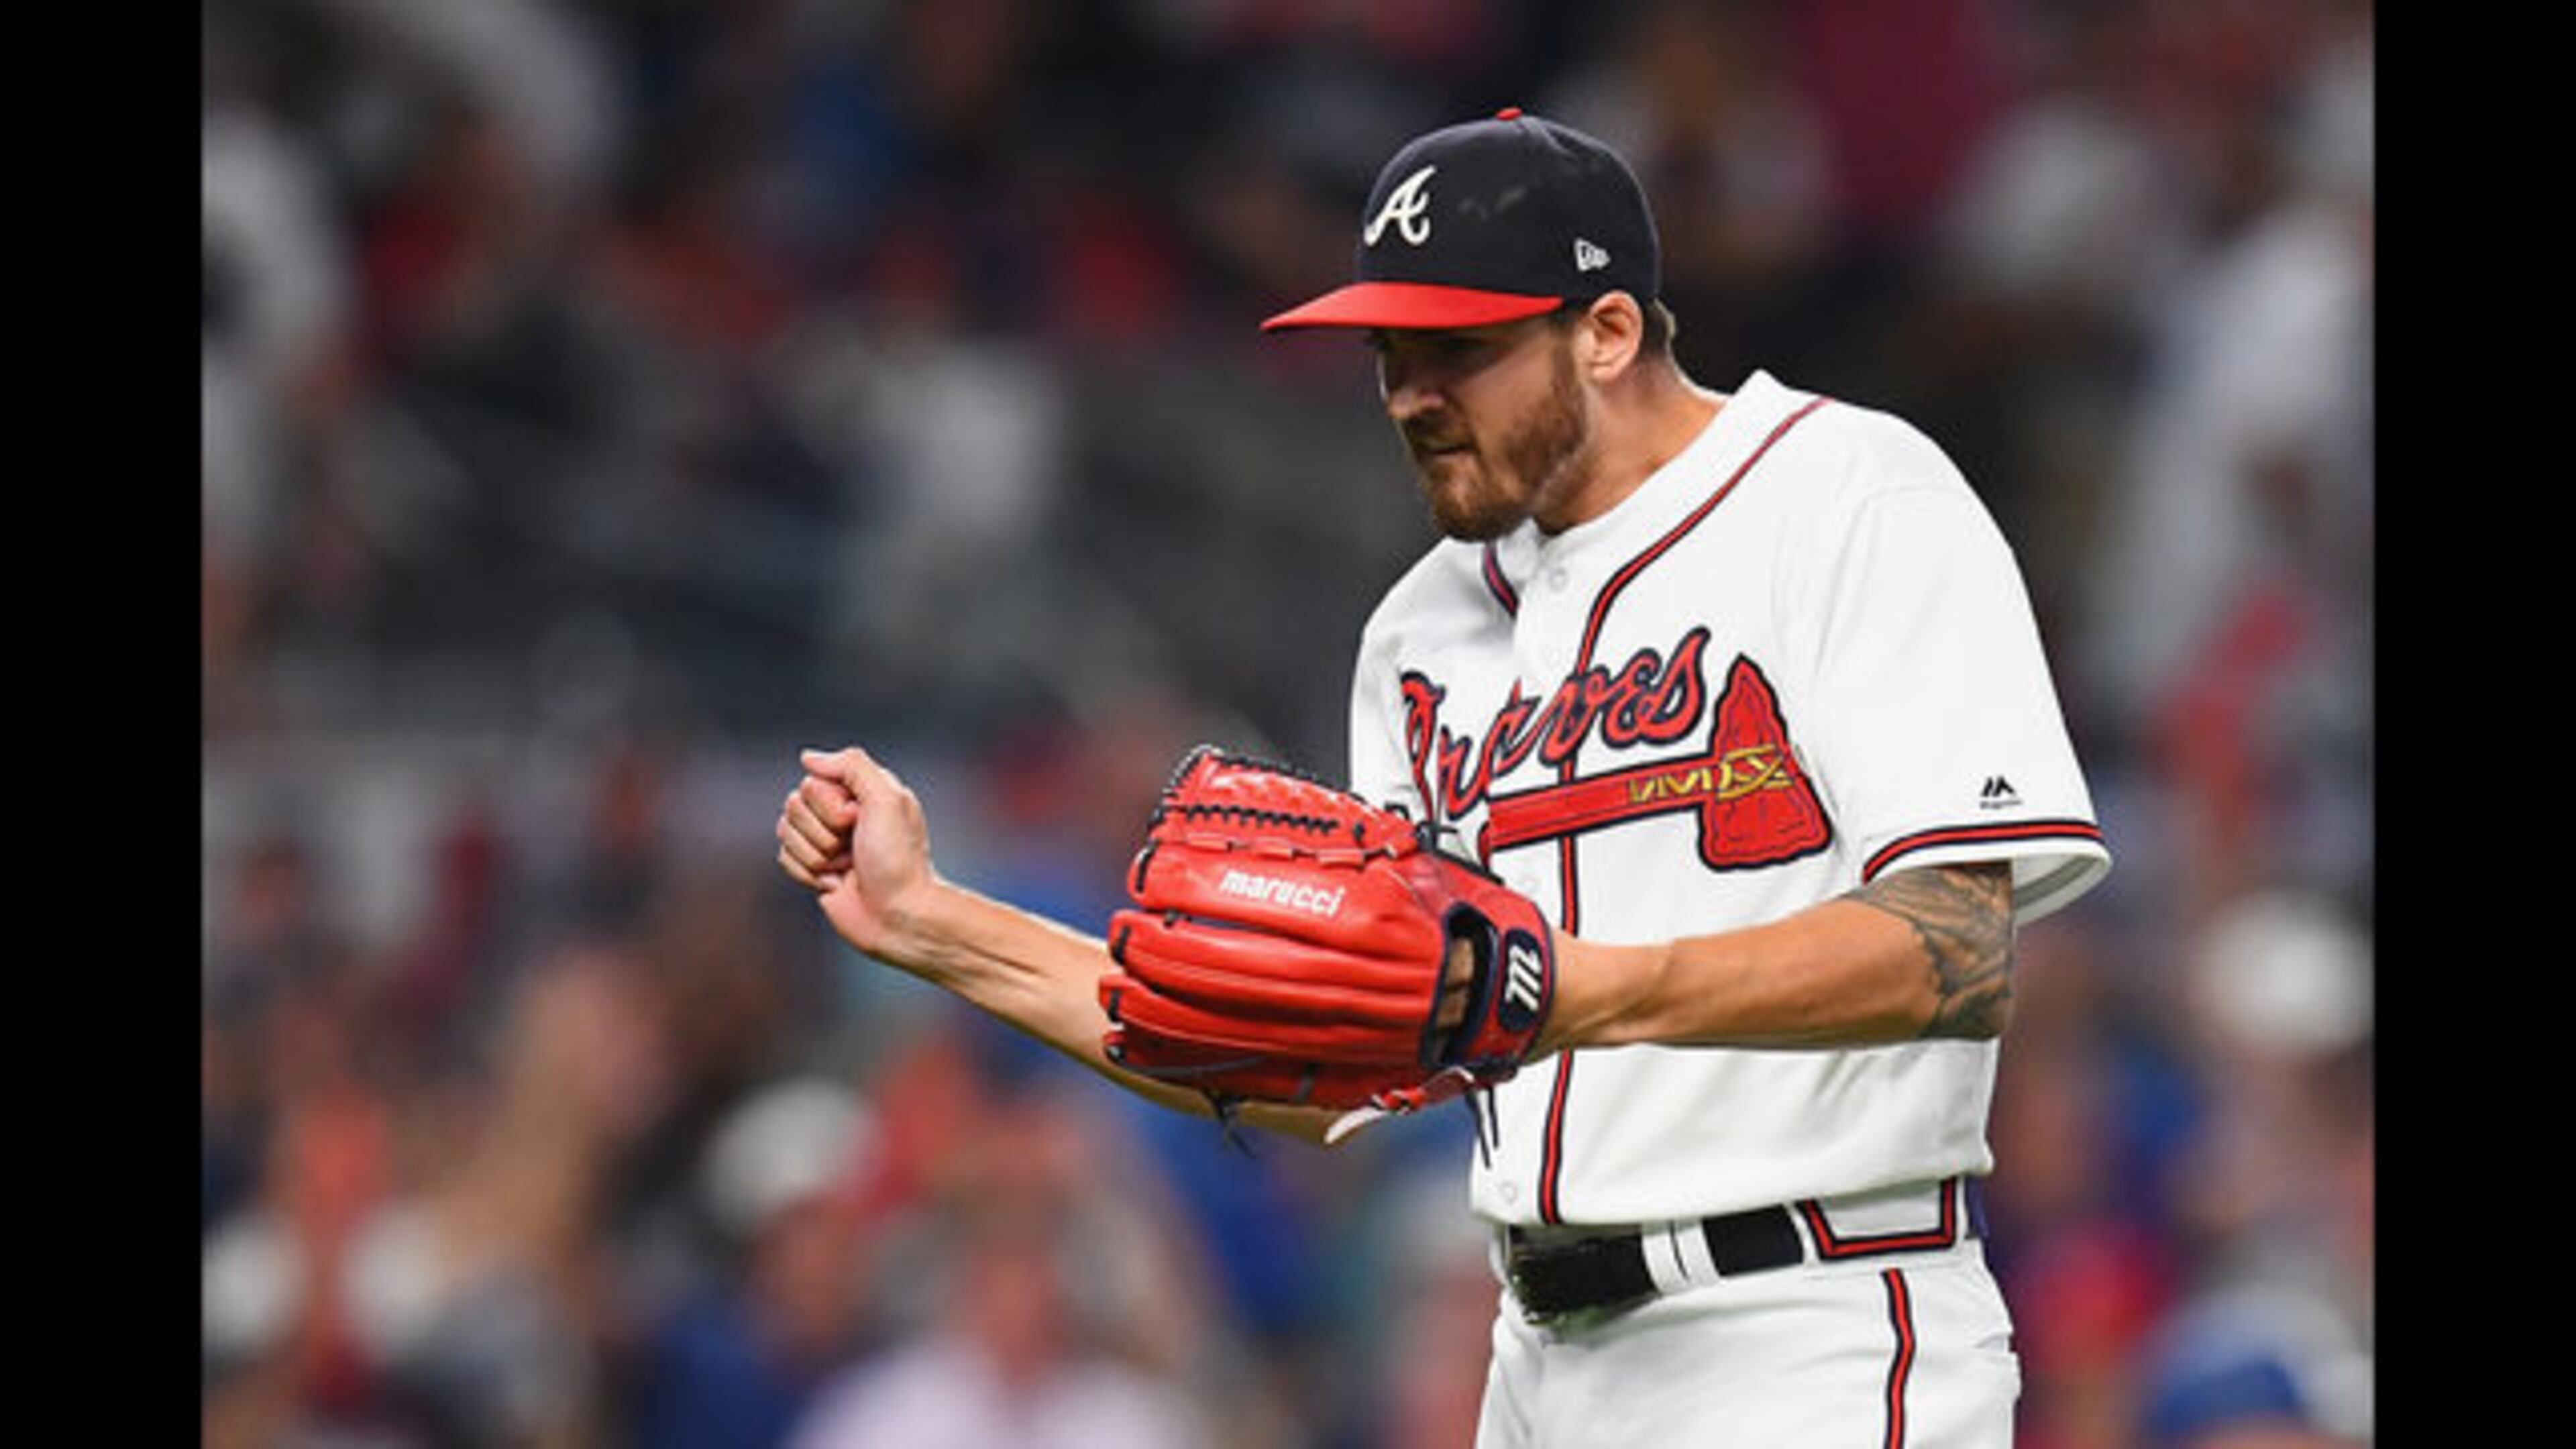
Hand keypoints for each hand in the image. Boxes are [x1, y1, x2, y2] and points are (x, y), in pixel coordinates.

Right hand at [777, 746, 938, 957]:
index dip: (829, 806)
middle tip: (853, 849)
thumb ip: (851, 766)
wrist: (898, 915)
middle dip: (821, 833)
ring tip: (846, 867)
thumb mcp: (886, 799)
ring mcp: (825, 840)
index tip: (857, 821)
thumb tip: (808, 757)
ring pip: (784, 831)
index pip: (813, 782)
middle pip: (793, 805)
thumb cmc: (898, 859)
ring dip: (814, 855)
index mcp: (861, 790)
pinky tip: (835, 882)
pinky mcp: (813, 867)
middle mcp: (841, 811)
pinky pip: (784, 857)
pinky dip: (806, 872)